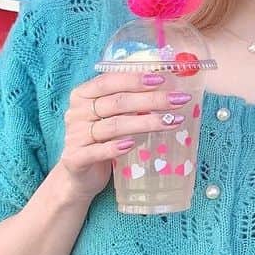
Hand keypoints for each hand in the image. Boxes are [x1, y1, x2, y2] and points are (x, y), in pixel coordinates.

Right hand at [57, 71, 191, 202]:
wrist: (80, 175)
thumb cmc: (102, 139)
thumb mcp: (111, 116)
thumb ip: (129, 101)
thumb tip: (168, 88)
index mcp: (82, 95)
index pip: (108, 81)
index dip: (135, 79)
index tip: (162, 80)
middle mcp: (76, 113)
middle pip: (117, 102)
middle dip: (151, 100)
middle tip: (179, 100)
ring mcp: (75, 136)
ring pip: (114, 126)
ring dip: (146, 123)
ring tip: (171, 122)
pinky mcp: (75, 159)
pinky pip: (97, 151)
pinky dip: (115, 147)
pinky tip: (133, 145)